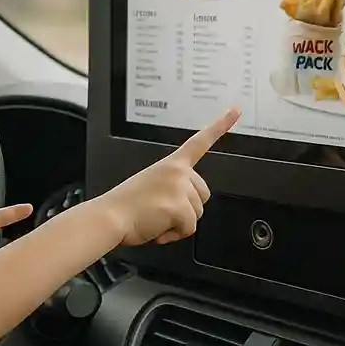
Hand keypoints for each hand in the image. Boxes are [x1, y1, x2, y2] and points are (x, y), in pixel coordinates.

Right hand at [98, 107, 238, 246]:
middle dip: (186, 208)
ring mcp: (180, 189)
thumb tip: (181, 206)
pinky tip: (157, 229)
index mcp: (170, 164)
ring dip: (178, 223)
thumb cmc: (124, 206)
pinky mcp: (180, 208)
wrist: (109, 217)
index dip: (220, 125)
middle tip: (160, 210)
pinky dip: (174, 235)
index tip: (235, 110)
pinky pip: (189, 229)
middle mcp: (179, 173)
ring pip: (197, 214)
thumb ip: (171, 187)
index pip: (199, 141)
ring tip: (155, 219)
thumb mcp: (150, 185)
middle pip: (203, 195)